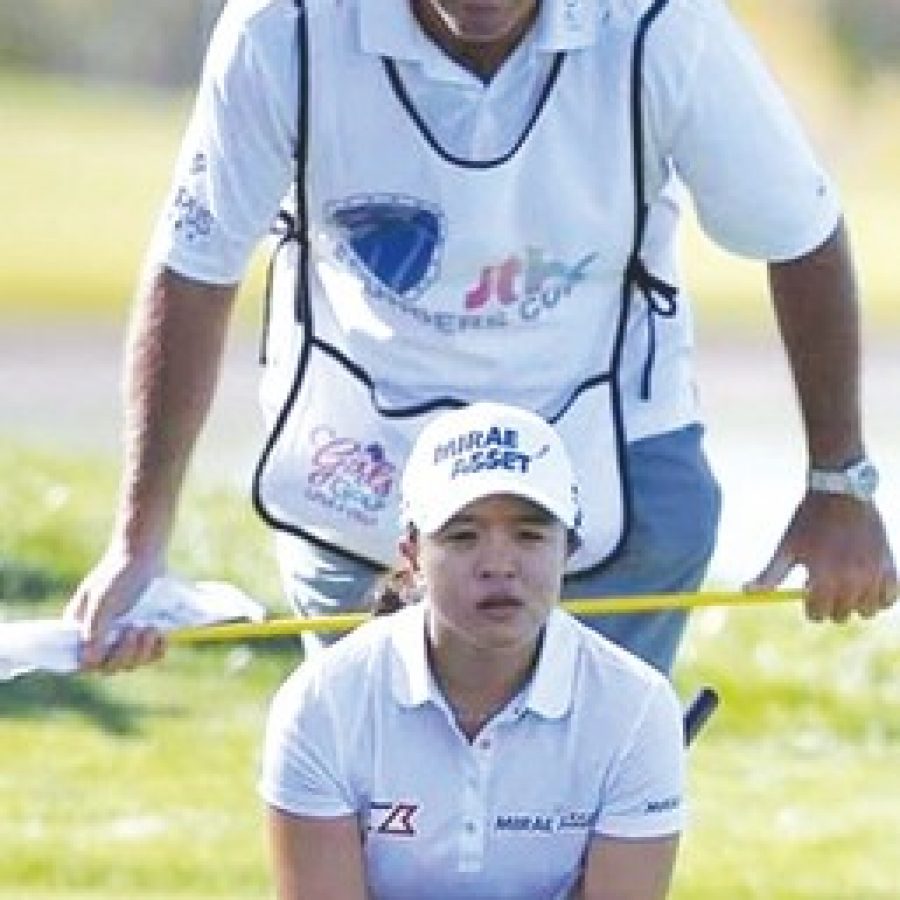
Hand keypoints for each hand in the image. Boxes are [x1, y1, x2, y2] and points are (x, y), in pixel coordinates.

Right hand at [65, 547, 166, 672]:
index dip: (97, 663)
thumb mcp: (103, 598)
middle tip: (136, 629)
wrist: (141, 556)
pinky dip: (157, 650)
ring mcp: (123, 639)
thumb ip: (95, 628)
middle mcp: (100, 639)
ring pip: (131, 663)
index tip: (113, 647)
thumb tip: (88, 661)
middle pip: (110, 667)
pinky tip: (162, 635)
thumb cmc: (117, 574)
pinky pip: (151, 656)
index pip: (83, 662)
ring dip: (142, 651)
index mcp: (82, 631)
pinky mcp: (145, 636)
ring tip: (150, 627)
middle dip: (125, 653)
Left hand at [745, 491, 896, 621]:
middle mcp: (851, 582)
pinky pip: (890, 599)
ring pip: (867, 611)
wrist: (840, 493)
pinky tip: (867, 584)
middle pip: (841, 616)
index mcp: (823, 580)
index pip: (818, 614)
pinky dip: (880, 597)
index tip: (808, 592)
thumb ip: (770, 574)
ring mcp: (874, 576)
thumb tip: (746, 591)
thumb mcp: (786, 547)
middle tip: (825, 587)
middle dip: (830, 606)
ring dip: (855, 603)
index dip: (810, 607)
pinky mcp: (890, 567)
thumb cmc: (809, 520)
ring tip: (845, 585)